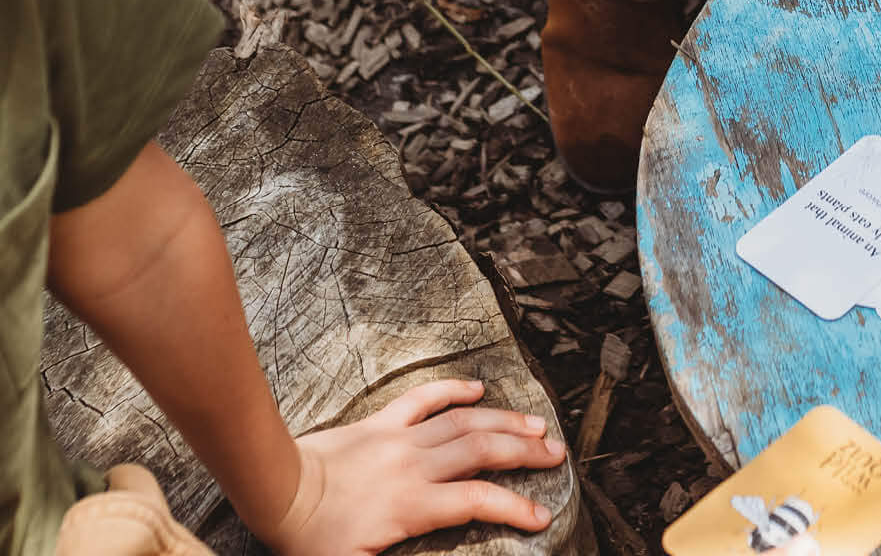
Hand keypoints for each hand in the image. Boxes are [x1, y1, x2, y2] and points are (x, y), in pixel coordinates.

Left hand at [263, 379, 564, 555]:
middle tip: (556, 453)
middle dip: (525, 452)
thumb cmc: (311, 542)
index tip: (542, 517)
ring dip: (503, 421)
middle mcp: (416, 465)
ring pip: (464, 422)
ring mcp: (401, 438)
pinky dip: (453, 390)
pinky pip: (425, 399)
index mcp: (413, 504)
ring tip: (536, 424)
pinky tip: (476, 389)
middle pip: (483, 450)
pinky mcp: (383, 422)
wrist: (277, 491)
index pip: (478, 501)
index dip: (515, 507)